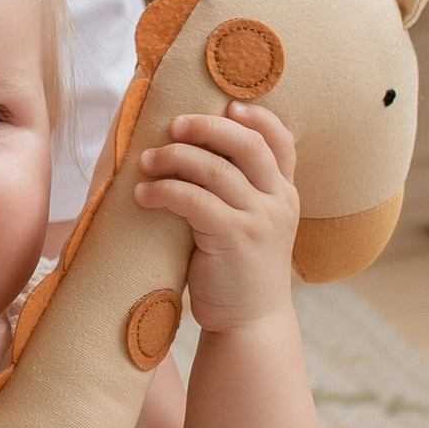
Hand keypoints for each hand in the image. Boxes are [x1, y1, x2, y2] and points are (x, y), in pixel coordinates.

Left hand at [131, 102, 299, 331]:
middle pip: (246, 145)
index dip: (256, 117)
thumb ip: (240, 190)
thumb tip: (193, 148)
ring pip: (215, 170)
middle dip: (206, 127)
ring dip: (174, 159)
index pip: (280, 141)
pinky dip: (165, 191)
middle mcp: (278, 202)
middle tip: (172, 126)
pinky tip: (143, 195)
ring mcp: (259, 221)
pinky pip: (194, 201)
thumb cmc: (239, 269)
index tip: (227, 105)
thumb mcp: (253, 223)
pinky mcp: (233, 240)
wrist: (250, 322)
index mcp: (285, 193)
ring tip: (146, 162)